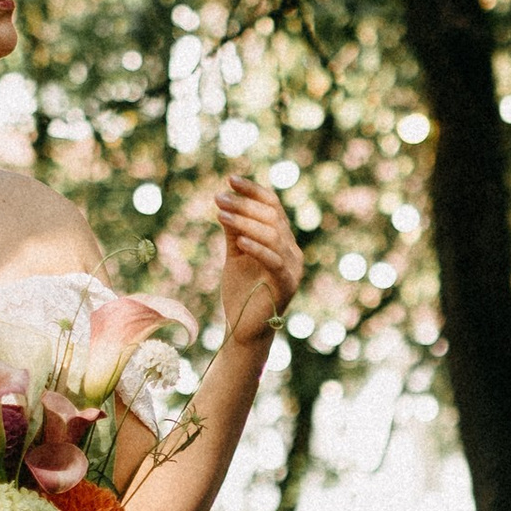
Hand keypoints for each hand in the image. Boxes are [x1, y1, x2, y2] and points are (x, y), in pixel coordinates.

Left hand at [213, 175, 302, 343]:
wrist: (244, 330)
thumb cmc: (241, 293)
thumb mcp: (234, 255)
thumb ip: (234, 231)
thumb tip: (225, 203)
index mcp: (282, 241)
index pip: (273, 207)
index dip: (253, 191)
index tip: (230, 180)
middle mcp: (291, 252)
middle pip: (272, 217)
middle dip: (244, 205)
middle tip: (218, 198)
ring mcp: (292, 269)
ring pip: (273, 236)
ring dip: (245, 222)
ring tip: (221, 214)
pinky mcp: (286, 286)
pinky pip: (273, 261)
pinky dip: (257, 248)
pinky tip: (239, 240)